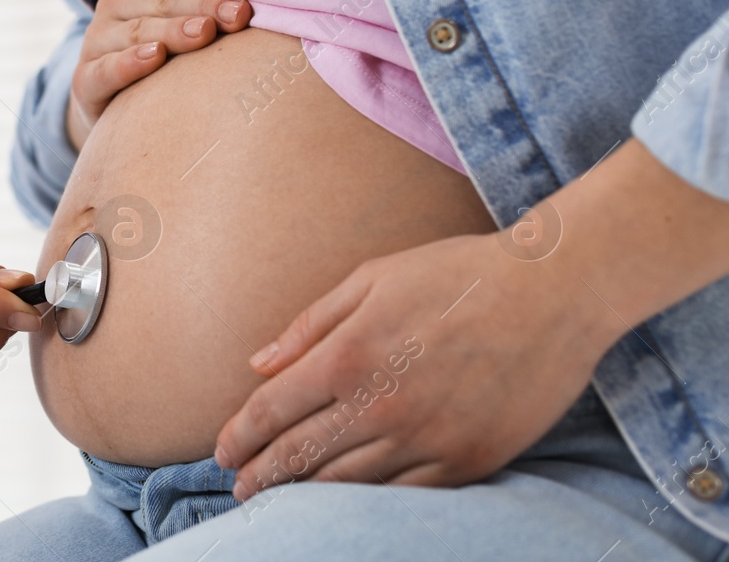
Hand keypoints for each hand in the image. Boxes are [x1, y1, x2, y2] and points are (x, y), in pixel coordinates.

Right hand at [68, 0, 251, 149]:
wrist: (124, 98)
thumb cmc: (177, 44)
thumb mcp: (192, 9)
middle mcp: (115, 1)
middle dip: (204, 4)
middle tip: (240, 14)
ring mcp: (97, 39)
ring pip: (139, 30)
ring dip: (175, 30)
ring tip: (206, 33)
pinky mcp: (86, 78)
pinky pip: (106, 68)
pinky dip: (129, 62)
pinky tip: (155, 57)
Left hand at [213, 227, 621, 501]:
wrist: (554, 292)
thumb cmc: (457, 274)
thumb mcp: (372, 278)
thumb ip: (310, 325)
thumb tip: (259, 365)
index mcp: (349, 355)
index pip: (272, 410)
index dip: (240, 436)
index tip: (223, 451)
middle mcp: (382, 405)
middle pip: (300, 456)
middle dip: (262, 477)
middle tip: (241, 490)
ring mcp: (427, 439)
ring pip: (347, 486)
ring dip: (304, 497)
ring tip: (280, 502)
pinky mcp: (469, 462)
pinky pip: (403, 495)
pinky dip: (366, 503)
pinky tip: (346, 504)